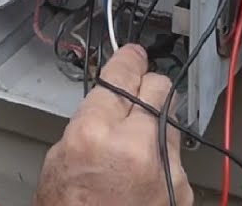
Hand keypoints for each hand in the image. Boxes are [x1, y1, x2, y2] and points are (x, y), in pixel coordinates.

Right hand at [33, 44, 192, 205]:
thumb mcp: (58, 160)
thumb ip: (87, 127)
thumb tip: (106, 108)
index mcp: (93, 133)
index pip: (122, 76)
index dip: (128, 59)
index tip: (132, 51)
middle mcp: (135, 145)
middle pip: (160, 88)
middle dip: (149, 84)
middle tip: (138, 86)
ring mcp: (165, 168)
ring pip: (171, 122)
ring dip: (155, 122)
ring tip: (134, 138)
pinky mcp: (182, 190)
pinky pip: (175, 156)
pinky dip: (160, 156)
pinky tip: (141, 169)